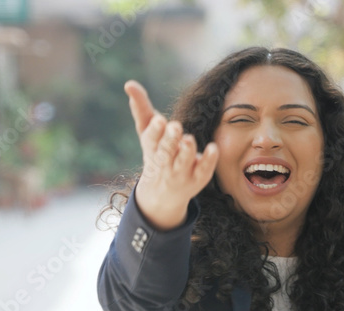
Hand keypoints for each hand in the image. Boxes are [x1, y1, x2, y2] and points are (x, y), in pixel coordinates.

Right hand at [125, 80, 218, 230]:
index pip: (151, 140)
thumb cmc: (156, 152)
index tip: (160, 120)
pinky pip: (204, 170)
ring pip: (184, 161)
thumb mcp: (147, 132)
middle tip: (175, 126)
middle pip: (166, 151)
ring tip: (188, 139)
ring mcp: (182, 171)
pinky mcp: (198, 178)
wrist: (164, 193)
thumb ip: (141, 108)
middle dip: (170, 139)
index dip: (155, 131)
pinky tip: (213, 148)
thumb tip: (129, 84)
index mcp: (152, 148)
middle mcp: (165, 162)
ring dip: (186, 150)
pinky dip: (208, 160)